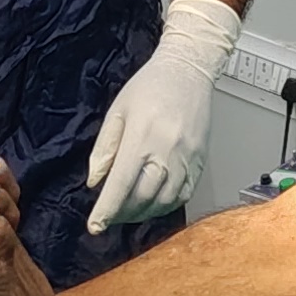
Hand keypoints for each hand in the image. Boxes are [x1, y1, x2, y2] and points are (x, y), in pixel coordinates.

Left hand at [86, 0, 240, 232]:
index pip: (121, 183)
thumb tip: (95, 182)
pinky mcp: (200, 161)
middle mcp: (167, 151)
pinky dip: (166, 206)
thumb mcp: (117, 111)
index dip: (107, 209)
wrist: (188, 69)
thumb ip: (105, 148)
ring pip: (164, 201)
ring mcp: (187, 158)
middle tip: (108, 216)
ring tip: (128, 212)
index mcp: (142, 136)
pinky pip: (184, 194)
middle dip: (122, 214)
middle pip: (143, 197)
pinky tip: (152, 204)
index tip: (95, 226)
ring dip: (143, 213)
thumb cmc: (149, 86)